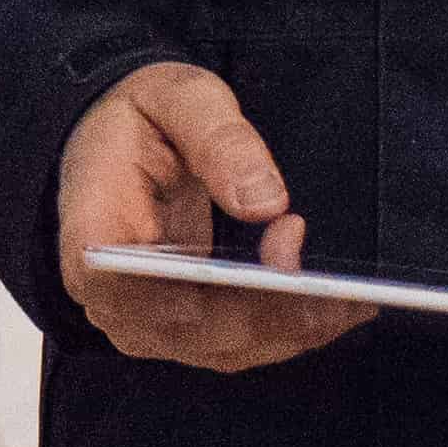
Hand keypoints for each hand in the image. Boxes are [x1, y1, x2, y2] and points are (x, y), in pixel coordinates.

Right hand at [58, 63, 369, 371]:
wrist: (114, 141)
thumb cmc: (137, 120)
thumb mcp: (176, 98)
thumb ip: (218, 140)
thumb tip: (264, 200)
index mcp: (94, 237)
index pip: (141, 291)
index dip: (213, 292)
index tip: (280, 260)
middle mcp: (112, 296)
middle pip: (198, 331)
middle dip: (277, 312)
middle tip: (340, 286)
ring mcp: (146, 320)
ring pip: (228, 348)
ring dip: (293, 327)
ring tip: (353, 297)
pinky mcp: (180, 327)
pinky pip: (238, 343)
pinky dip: (287, 328)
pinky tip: (332, 305)